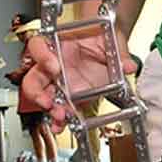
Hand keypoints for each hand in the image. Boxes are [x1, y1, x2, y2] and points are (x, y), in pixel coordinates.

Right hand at [21, 28, 136, 131]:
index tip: (54, 67)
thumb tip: (128, 65)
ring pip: (43, 97)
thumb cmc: (102, 35)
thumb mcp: (112, 39)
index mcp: (57, 43)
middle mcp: (53, 63)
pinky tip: (63, 125)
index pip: (38, 46)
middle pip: (33, 78)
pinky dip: (60, 119)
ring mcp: (59, 81)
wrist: (109, 43)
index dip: (42, 56)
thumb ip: (119, 52)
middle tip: (49, 102)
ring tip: (60, 117)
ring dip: (49, 109)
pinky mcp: (69, 95)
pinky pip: (60, 108)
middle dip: (38, 93)